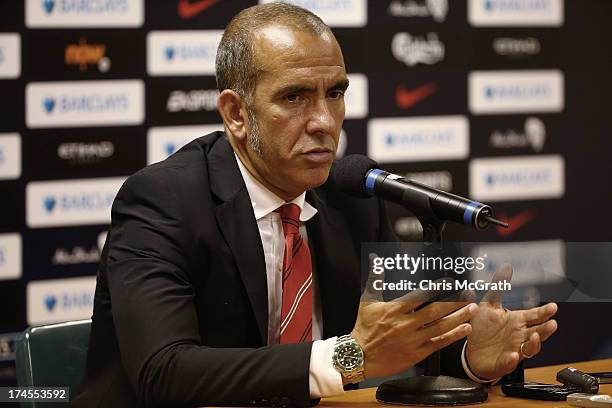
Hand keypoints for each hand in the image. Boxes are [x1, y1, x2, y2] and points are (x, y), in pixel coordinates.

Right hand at [350, 255, 477, 379]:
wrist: (359, 357)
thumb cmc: (364, 328)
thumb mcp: (367, 301)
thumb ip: (375, 279)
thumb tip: (375, 259)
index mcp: (395, 309)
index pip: (420, 295)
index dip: (437, 287)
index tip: (451, 281)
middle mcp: (405, 324)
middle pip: (435, 310)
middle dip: (454, 301)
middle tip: (468, 293)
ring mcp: (412, 340)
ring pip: (440, 327)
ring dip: (459, 317)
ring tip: (472, 308)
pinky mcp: (416, 354)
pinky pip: (438, 343)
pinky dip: (453, 336)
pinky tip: (465, 329)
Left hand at [466, 264, 557, 379]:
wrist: (472, 351)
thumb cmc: (483, 328)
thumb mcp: (487, 305)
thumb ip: (497, 289)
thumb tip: (505, 269)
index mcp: (516, 321)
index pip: (534, 315)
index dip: (544, 312)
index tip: (553, 307)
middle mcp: (519, 335)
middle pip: (538, 332)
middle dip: (545, 329)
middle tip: (552, 323)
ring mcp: (514, 350)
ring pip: (530, 349)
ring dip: (534, 344)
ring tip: (535, 337)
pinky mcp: (504, 362)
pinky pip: (510, 362)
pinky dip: (512, 360)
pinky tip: (512, 355)